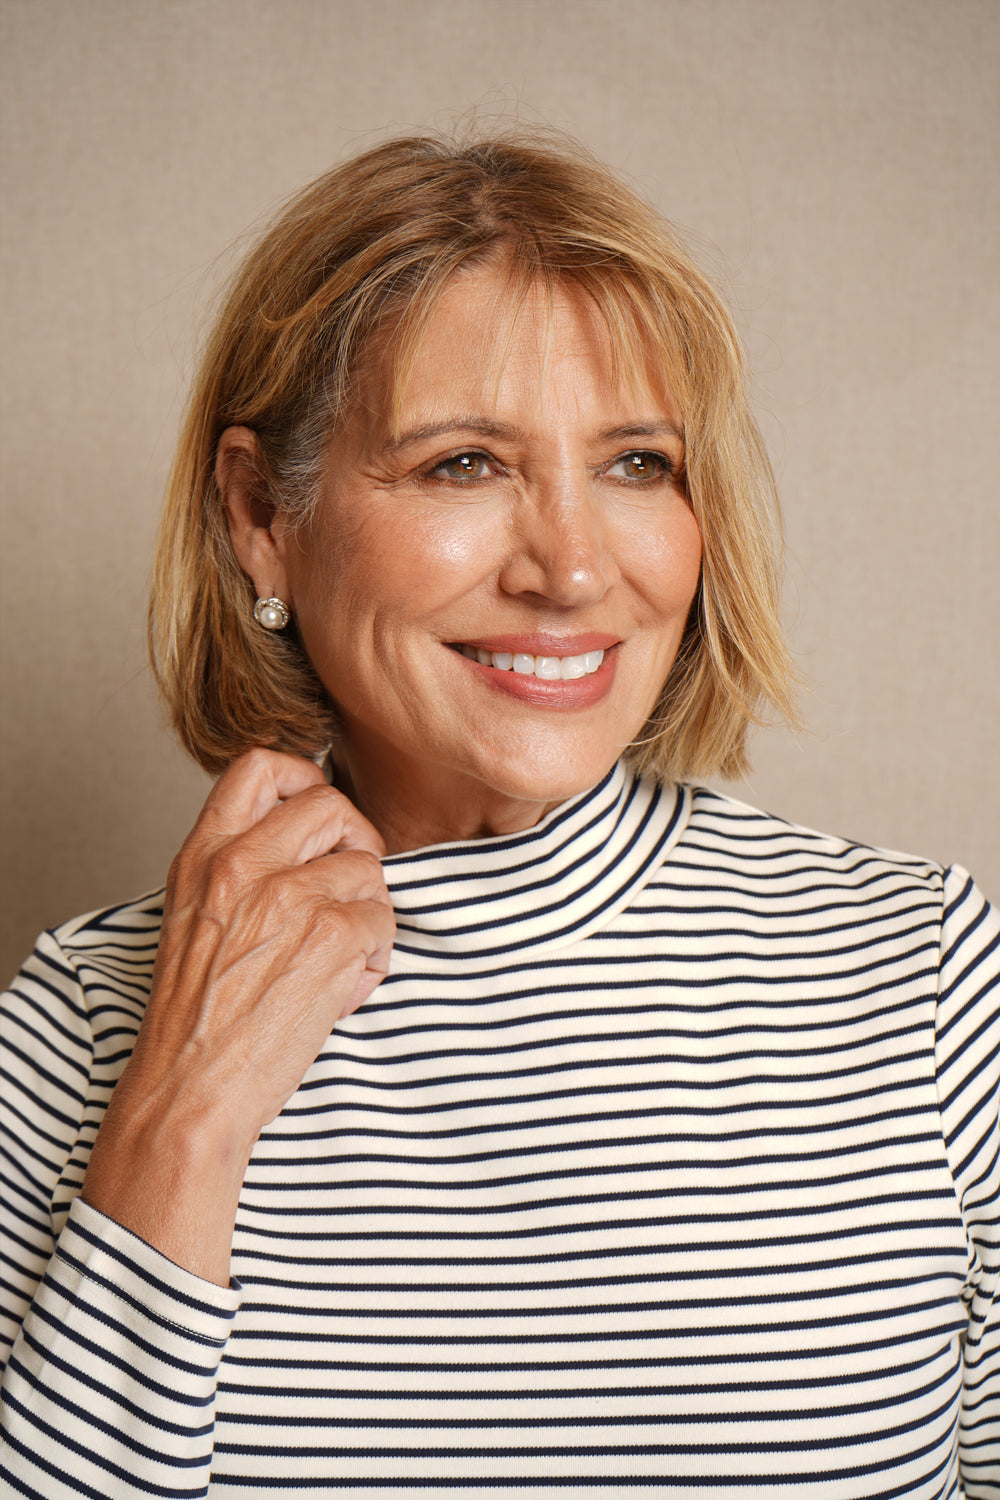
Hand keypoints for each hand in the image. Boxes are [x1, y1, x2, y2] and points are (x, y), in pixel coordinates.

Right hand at [82, 749, 394, 1282]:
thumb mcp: (194, 918)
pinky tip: (342, 987)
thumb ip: (240, 867)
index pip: (259, 765)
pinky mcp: (331, 936)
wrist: (188, 1092)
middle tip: (347, 888)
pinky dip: (375, 956)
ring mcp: (289, 897)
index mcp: (203, 855)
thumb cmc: (195, 1019)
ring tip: (337, 957)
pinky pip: (384, 920)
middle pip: (330, 804)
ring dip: (366, 913)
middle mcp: (243, 865)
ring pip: (367, 868)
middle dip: (353, 843)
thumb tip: (309, 837)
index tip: (318, 814)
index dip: (303, 777)